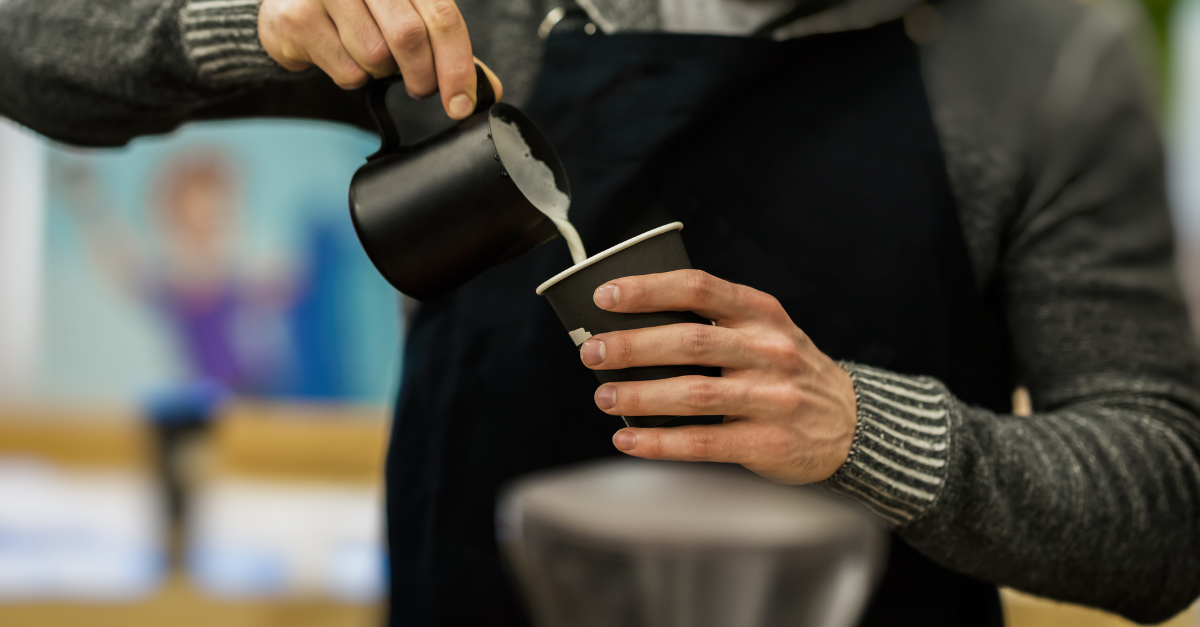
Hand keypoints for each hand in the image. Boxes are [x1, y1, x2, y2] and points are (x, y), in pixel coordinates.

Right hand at [258, 0, 502, 118]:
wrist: (290, 6)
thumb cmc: (357, 13)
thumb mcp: (406, 19)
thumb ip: (445, 48)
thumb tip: (487, 89)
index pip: (442, 17)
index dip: (457, 66)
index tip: (461, 103)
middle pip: (410, 37)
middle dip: (421, 76)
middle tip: (419, 87)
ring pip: (375, 56)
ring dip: (379, 72)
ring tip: (369, 56)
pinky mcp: (299, 16)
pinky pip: (346, 69)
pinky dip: (351, 76)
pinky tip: (341, 55)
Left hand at [580, 270, 857, 484]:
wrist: (851, 424)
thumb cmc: (787, 371)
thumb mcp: (765, 330)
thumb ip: (714, 321)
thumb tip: (630, 322)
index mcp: (761, 314)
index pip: (699, 288)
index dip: (648, 289)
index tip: (605, 295)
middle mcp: (769, 351)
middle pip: (690, 342)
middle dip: (632, 346)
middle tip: (592, 352)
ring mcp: (771, 398)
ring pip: (693, 394)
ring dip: (640, 396)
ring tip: (604, 397)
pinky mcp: (768, 443)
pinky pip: (704, 443)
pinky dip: (659, 443)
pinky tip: (628, 440)